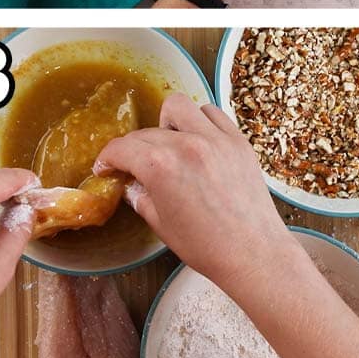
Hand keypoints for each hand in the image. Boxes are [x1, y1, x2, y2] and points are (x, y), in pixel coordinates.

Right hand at [94, 94, 294, 291]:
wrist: (252, 251)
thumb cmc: (205, 245)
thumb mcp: (160, 223)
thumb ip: (140, 196)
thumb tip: (131, 183)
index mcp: (161, 166)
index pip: (121, 148)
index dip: (107, 158)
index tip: (106, 167)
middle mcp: (187, 144)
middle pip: (146, 131)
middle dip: (134, 148)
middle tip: (135, 166)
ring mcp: (217, 139)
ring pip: (180, 106)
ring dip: (167, 123)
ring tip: (169, 146)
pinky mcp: (238, 141)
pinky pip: (213, 114)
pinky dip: (200, 122)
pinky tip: (198, 141)